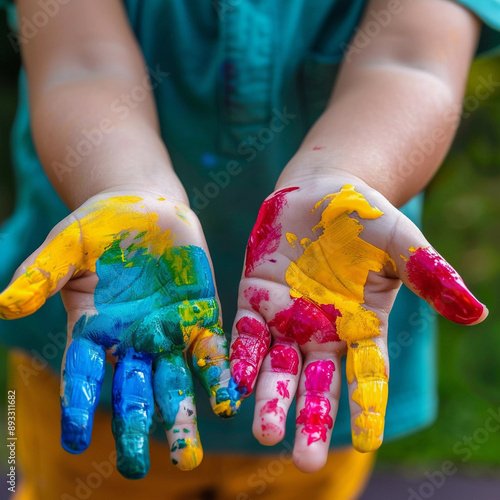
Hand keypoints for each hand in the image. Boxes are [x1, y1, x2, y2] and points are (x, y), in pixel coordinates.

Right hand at [0, 192, 239, 477]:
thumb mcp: (66, 245)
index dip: (78, 405)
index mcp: (95, 328)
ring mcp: (170, 330)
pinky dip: (218, 375)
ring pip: (175, 381)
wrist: (147, 207)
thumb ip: (41, 274)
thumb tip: (4, 306)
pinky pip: (211, 350)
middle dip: (135, 426)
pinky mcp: (201, 315)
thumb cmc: (101, 225)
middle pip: (133, 390)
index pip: (83, 374)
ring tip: (188, 457)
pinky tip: (227, 400)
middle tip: (134, 468)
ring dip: (182, 416)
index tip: (76, 441)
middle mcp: (134, 339)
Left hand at [230, 174, 486, 471]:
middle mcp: (321, 331)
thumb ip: (430, 276)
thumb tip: (476, 312)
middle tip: (305, 462)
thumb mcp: (402, 243)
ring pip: (276, 367)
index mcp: (361, 325)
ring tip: (264, 434)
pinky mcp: (255, 298)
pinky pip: (244, 335)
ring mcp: (286, 318)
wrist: (320, 192)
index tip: (367, 443)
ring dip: (269, 399)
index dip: (368, 407)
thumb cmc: (365, 217)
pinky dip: (238, 358)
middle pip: (317, 384)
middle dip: (310, 421)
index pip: (367, 376)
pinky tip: (232, 383)